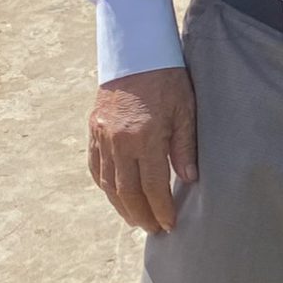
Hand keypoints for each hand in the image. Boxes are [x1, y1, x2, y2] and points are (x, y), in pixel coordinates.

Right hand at [88, 65, 197, 232]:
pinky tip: (115, 195)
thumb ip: (185, 146)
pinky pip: (95, 167)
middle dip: (141, 214)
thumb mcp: (185, 109)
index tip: (169, 224)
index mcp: (145, 137)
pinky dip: (105, 185)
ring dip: (121, 205)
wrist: (136, 52)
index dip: (161, 209)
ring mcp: (102, 137)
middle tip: (152, 229)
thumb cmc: (168, 78)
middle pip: (127, 191)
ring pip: (108, 183)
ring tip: (135, 219)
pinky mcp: (93, 130)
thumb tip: (188, 179)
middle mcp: (119, 141)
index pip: (152, 185)